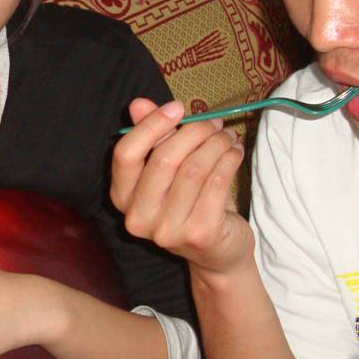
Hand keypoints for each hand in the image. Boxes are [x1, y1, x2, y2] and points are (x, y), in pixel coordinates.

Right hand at [110, 98, 252, 274]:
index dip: (151, 125)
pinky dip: (230, 159)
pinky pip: (216, 183)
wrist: (217, 254)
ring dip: (217, 144)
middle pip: (164, 159)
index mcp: (123, 198)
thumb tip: (138, 104)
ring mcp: (168, 230)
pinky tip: (235, 152)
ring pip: (195, 168)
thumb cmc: (190, 204)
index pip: (125, 155)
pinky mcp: (200, 234)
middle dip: (195, 132)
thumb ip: (152, 137)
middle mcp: (138, 218)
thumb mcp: (168, 169)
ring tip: (227, 136)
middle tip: (213, 123)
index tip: (177, 108)